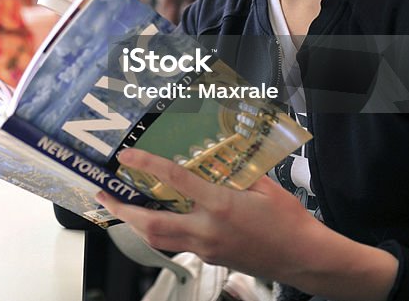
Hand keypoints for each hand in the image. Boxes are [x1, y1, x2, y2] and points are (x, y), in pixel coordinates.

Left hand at [98, 149, 313, 278]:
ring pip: (158, 239)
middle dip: (122, 209)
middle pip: (151, 224)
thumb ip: (236, 168)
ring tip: (118, 206)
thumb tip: (216, 150)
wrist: (305, 259)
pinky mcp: (210, 258)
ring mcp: (206, 248)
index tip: (126, 156)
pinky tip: (152, 218)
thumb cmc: (289, 221)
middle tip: (103, 194)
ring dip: (133, 223)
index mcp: (220, 206)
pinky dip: (157, 230)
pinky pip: (175, 244)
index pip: (175, 181)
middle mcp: (207, 230)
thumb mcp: (264, 185)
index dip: (147, 165)